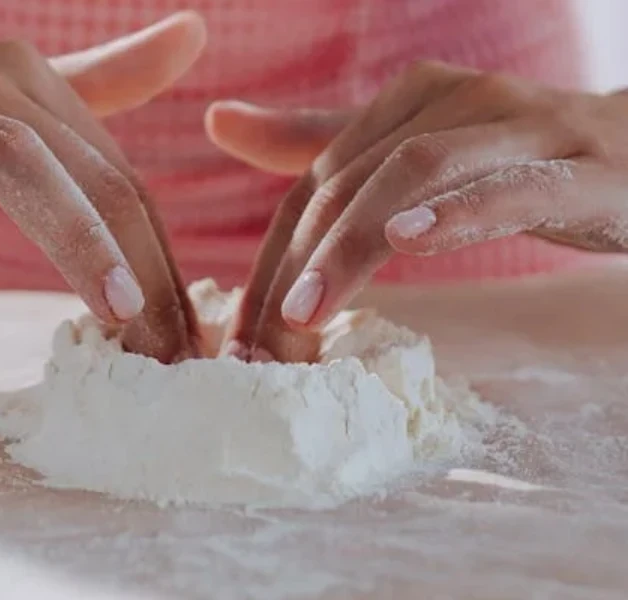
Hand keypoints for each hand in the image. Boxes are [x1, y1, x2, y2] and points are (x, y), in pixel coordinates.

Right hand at [0, 12, 205, 362]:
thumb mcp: (16, 129)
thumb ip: (103, 86)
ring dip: (77, 235)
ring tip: (119, 312)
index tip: (185, 343)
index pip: (120, 185)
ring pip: (12, 156)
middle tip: (170, 359)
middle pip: (89, 178)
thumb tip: (194, 34)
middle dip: (142, 273)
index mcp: (35, 88)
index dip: (161, 266)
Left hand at [207, 61, 627, 361]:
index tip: (240, 335)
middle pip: (350, 182)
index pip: (312, 184)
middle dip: (297, 267)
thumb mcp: (412, 152)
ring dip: (351, 246)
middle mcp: (456, 99)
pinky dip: (457, 211)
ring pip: (415, 175)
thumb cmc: (516, 161)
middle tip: (264, 346)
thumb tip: (219, 121)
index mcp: (408, 98)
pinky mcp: (580, 167)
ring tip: (306, 311)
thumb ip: (321, 143)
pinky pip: (510, 185)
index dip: (269, 260)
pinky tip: (408, 240)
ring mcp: (521, 126)